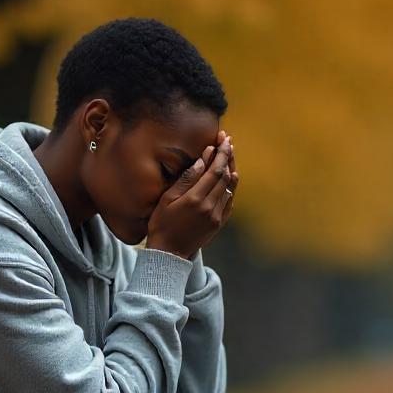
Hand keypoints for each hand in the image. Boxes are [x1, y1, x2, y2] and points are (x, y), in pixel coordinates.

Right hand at [147, 130, 236, 258]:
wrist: (169, 253)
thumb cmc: (162, 224)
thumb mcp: (167, 199)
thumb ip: (186, 179)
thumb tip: (203, 159)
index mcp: (196, 199)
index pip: (215, 170)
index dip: (220, 153)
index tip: (222, 139)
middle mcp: (210, 207)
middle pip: (225, 176)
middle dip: (227, 156)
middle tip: (227, 141)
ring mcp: (217, 216)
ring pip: (230, 187)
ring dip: (231, 168)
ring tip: (229, 154)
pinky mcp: (219, 223)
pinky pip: (230, 200)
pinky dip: (230, 186)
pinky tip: (229, 176)